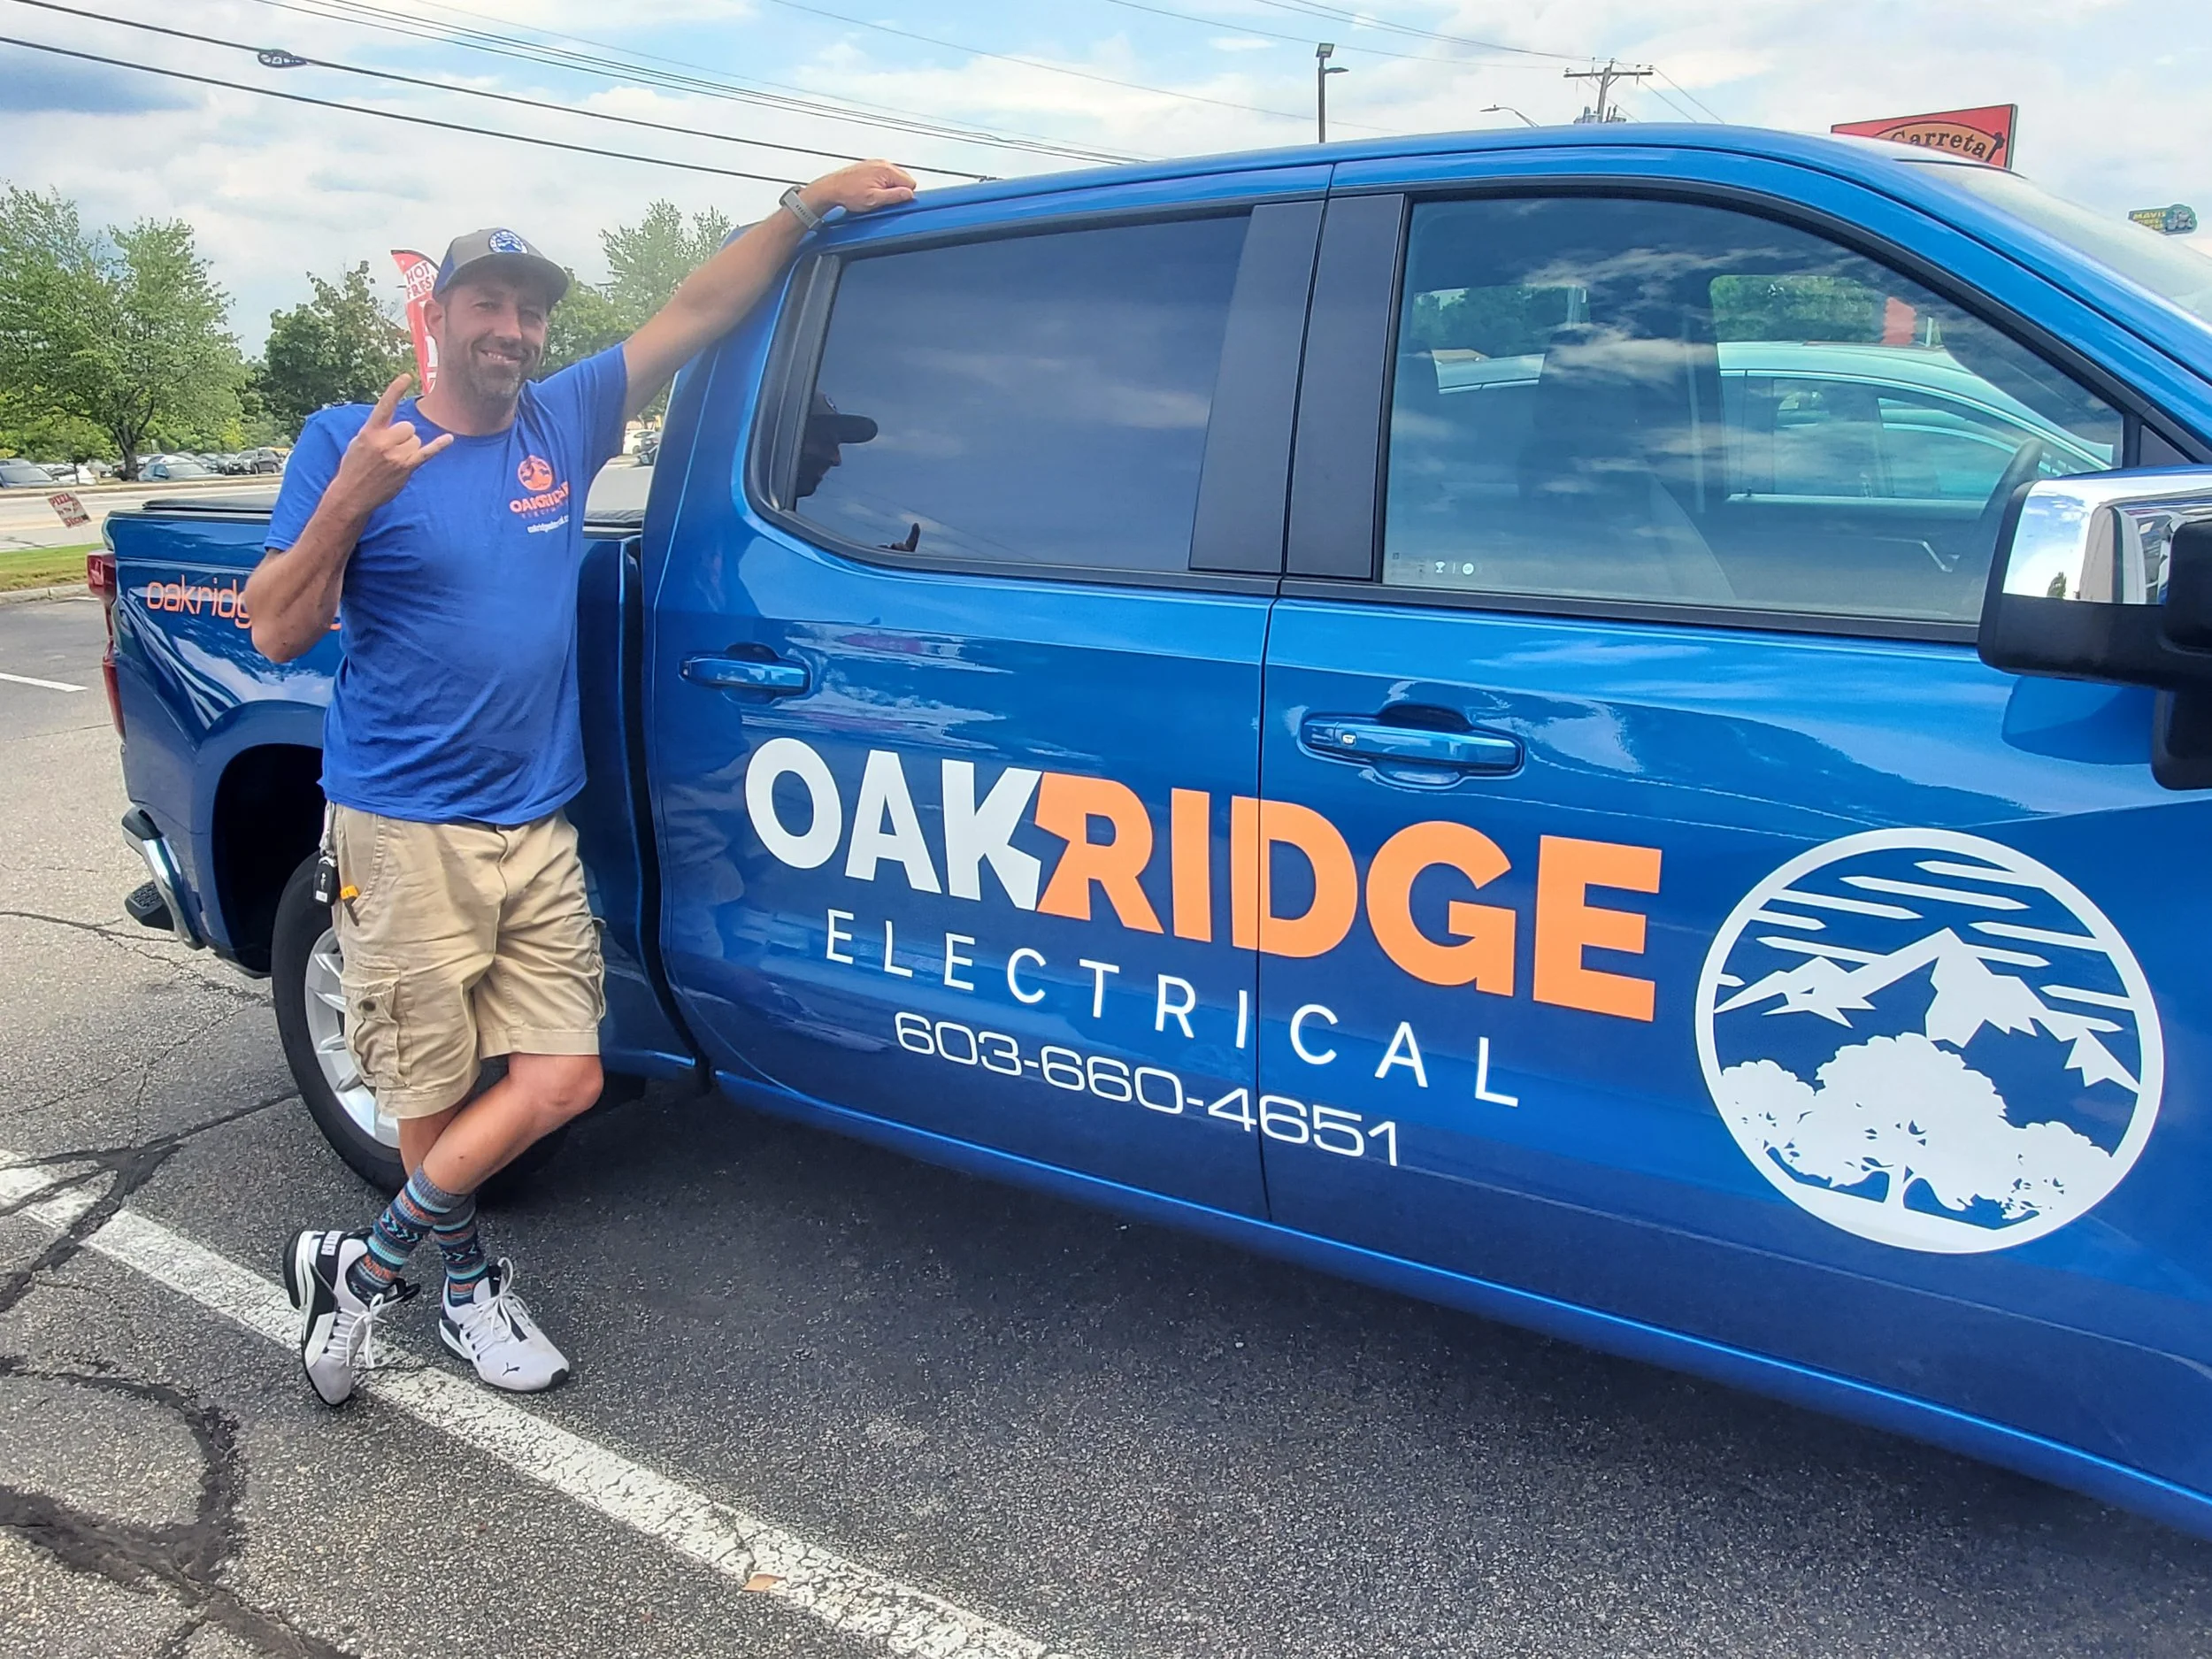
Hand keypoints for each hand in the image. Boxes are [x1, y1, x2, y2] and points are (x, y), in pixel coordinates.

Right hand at [330, 374, 453, 514]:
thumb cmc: (355, 466)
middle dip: (403, 436)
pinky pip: (427, 453)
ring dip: (409, 448)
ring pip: (416, 440)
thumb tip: (396, 426)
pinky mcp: (406, 468)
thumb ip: (377, 430)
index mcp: (369, 432)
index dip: (395, 390)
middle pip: (408, 427)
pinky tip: (449, 439)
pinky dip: (439, 446)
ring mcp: (396, 455)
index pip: (385, 406)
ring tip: (393, 461)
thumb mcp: (358, 442)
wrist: (352, 494)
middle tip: (390, 450)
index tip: (407, 376)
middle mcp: (384, 441)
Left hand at [799, 161, 917, 219]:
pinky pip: (884, 177)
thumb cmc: (848, 193)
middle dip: (896, 191)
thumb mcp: (874, 200)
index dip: (903, 195)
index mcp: (887, 170)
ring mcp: (876, 164)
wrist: (831, 188)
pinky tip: (869, 191)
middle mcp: (882, 164)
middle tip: (882, 199)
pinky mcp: (870, 167)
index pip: (910, 183)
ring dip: (888, 188)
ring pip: (893, 179)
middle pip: (903, 179)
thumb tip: (909, 195)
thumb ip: (895, 196)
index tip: (893, 201)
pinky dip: (880, 185)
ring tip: (873, 195)